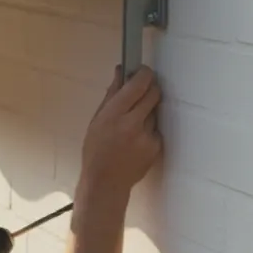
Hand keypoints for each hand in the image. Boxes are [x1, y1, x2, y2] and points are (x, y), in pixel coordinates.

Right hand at [80, 65, 162, 198]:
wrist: (105, 182)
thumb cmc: (96, 150)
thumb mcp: (97, 120)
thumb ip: (111, 95)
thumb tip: (121, 72)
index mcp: (114, 114)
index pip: (138, 84)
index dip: (144, 73)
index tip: (142, 71)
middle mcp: (132, 123)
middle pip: (154, 93)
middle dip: (150, 88)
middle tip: (142, 91)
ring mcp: (147, 136)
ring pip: (155, 111)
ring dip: (147, 112)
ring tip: (132, 126)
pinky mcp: (156, 146)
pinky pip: (156, 129)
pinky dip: (149, 130)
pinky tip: (135, 141)